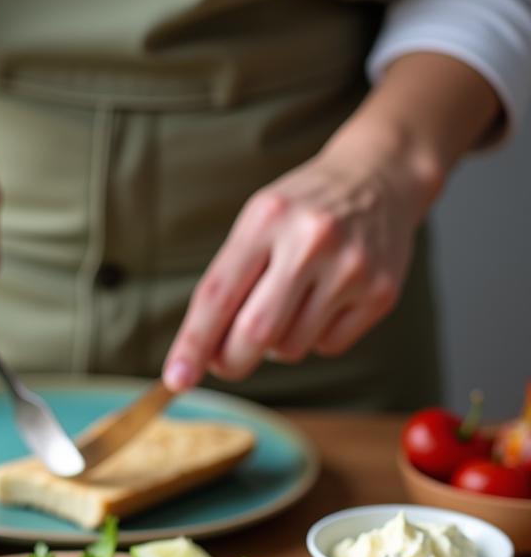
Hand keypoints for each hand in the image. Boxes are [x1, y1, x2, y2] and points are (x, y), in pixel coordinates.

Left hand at [162, 133, 434, 390]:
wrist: (380, 176)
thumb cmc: (301, 211)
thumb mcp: (257, 224)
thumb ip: (227, 283)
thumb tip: (201, 356)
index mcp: (267, 218)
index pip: (218, 295)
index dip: (193, 344)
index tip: (176, 379)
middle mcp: (311, 241)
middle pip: (255, 333)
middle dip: (231, 361)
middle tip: (225, 363)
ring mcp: (350, 268)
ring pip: (290, 348)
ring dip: (276, 345)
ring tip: (288, 306)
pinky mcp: (381, 292)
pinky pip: (328, 347)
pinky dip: (314, 339)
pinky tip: (323, 304)